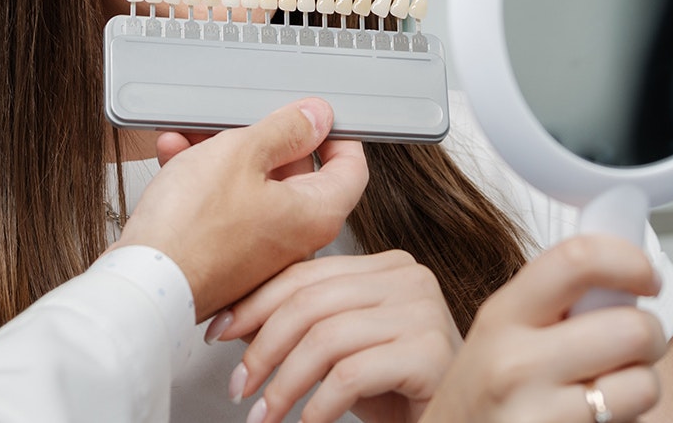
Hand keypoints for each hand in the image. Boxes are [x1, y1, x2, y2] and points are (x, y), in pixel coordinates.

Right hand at [113, 99, 367, 320]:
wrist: (144, 283)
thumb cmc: (192, 229)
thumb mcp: (241, 154)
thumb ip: (284, 129)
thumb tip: (315, 117)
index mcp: (315, 214)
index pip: (352, 168)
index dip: (337, 134)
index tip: (314, 116)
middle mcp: (294, 238)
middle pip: (296, 174)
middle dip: (263, 138)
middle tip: (242, 117)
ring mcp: (259, 251)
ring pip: (253, 187)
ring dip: (224, 154)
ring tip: (195, 134)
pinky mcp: (225, 257)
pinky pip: (226, 208)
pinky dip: (205, 180)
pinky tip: (177, 157)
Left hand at [210, 250, 458, 422]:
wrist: (453, 418)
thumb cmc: (396, 388)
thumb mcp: (341, 346)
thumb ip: (304, 321)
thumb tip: (235, 320)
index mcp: (386, 265)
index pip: (306, 273)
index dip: (254, 303)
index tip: (220, 332)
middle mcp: (409, 277)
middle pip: (310, 303)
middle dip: (262, 348)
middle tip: (240, 387)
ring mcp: (424, 311)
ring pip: (326, 339)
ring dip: (284, 385)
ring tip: (265, 415)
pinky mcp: (430, 352)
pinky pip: (351, 375)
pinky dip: (318, 405)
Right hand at [418, 234, 667, 422]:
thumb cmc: (481, 399)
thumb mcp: (497, 337)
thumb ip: (551, 303)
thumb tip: (620, 275)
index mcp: (502, 316)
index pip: (578, 260)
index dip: (630, 261)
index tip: (646, 276)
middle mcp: (516, 363)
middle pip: (632, 328)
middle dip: (649, 337)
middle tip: (631, 348)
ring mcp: (536, 414)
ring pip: (643, 384)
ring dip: (639, 387)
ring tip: (606, 391)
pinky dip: (626, 421)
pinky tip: (590, 421)